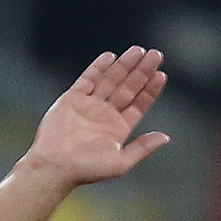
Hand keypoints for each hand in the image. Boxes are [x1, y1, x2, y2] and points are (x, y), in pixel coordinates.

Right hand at [20, 49, 172, 189]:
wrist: (54, 165)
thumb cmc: (86, 170)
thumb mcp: (120, 163)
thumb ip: (142, 148)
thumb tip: (165, 137)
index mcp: (118, 128)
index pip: (138, 104)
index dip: (150, 90)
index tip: (161, 75)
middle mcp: (105, 114)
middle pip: (128, 87)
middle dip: (141, 71)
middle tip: (156, 55)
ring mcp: (89, 105)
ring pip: (111, 79)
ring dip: (124, 65)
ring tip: (139, 50)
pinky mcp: (72, 99)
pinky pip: (88, 78)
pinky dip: (99, 67)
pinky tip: (111, 56)